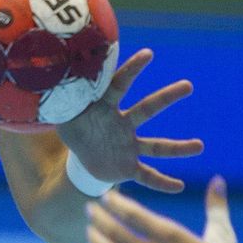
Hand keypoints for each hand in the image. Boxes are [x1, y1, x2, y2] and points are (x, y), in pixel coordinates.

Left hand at [57, 49, 202, 192]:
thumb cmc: (73, 126)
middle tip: (188, 85)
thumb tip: (41, 68)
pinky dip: (162, 182)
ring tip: (200, 146)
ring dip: (178, 148)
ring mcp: (129, 146)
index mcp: (106, 107)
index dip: (132, 70)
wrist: (79, 154)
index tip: (149, 54)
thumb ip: (58, 94)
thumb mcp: (61, 110)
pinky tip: (179, 187)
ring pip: (157, 146)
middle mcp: (123, 124)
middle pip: (148, 109)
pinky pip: (147, 175)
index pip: (119, 85)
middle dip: (167, 97)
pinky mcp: (128, 166)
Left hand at [88, 179, 236, 242]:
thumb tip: (218, 180)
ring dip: (96, 240)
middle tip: (88, 209)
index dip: (116, 203)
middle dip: (99, 217)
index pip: (133, 213)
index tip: (105, 196)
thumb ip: (216, 207)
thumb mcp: (222, 236)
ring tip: (88, 231)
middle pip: (115, 230)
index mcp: (169, 235)